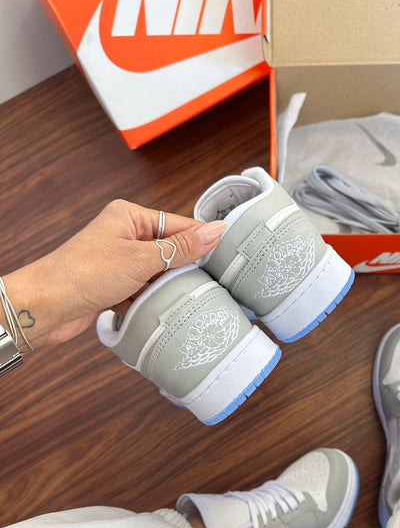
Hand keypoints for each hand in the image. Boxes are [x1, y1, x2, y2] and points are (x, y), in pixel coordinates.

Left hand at [1, 200, 224, 347]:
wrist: (45, 306)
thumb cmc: (83, 274)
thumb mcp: (141, 259)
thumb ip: (181, 247)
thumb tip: (215, 231)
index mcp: (129, 217)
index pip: (177, 224)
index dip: (201, 240)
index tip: (225, 254)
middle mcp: (123, 235)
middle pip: (169, 250)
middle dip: (181, 269)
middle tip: (202, 284)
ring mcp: (118, 261)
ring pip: (157, 274)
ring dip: (164, 288)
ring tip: (176, 300)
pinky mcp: (113, 285)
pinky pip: (143, 291)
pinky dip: (148, 301)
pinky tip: (152, 310)